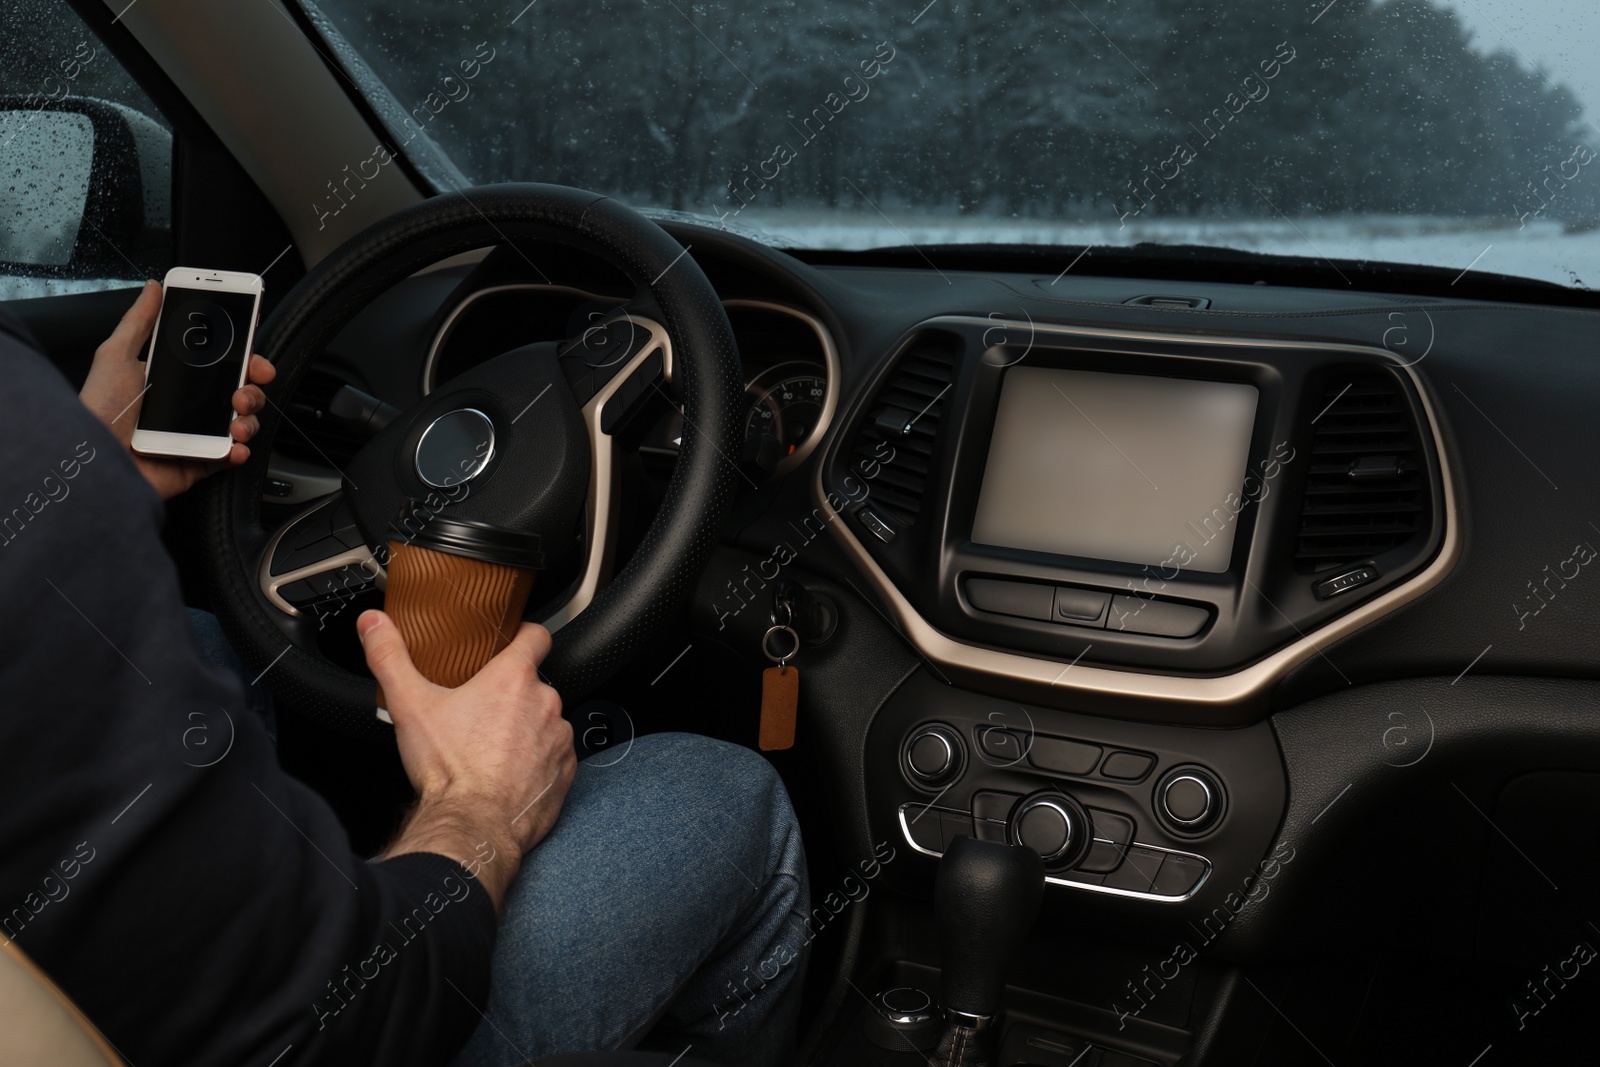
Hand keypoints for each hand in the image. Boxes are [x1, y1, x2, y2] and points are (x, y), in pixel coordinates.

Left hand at [78, 279, 276, 501]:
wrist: (92, 458)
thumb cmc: (99, 409)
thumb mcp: (116, 355)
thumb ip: (139, 321)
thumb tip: (153, 288)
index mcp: (176, 381)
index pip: (221, 365)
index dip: (243, 359)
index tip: (253, 356)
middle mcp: (190, 407)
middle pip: (240, 392)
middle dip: (253, 389)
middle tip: (242, 390)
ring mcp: (197, 436)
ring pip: (243, 423)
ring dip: (249, 419)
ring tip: (236, 421)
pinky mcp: (199, 462)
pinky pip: (230, 456)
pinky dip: (239, 451)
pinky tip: (234, 446)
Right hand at [359, 610, 576, 909]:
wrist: (474, 825)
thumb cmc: (449, 769)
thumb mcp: (410, 705)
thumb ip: (389, 658)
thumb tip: (372, 623)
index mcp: (513, 679)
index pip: (536, 636)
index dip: (525, 636)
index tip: (514, 642)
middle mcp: (545, 703)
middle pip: (534, 686)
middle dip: (512, 697)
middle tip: (482, 715)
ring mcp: (560, 738)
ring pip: (545, 722)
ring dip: (527, 730)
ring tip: (494, 750)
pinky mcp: (566, 771)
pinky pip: (556, 757)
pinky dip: (539, 762)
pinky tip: (510, 774)